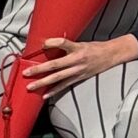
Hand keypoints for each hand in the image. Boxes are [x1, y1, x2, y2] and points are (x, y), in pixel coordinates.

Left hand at [19, 33, 137, 95]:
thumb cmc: (95, 47)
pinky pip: (64, 85)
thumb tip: (49, 45)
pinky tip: (45, 95)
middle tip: (26, 72)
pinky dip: (54, 91)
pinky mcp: (79, 77)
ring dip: (43, 82)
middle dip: (39, 69)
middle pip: (55, 65)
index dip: (52, 43)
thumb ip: (67, 45)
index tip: (42, 44)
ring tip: (30, 86)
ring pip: (57, 78)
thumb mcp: (82, 42)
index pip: (63, 43)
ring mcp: (78, 70)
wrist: (111, 55)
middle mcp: (77, 60)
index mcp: (78, 48)